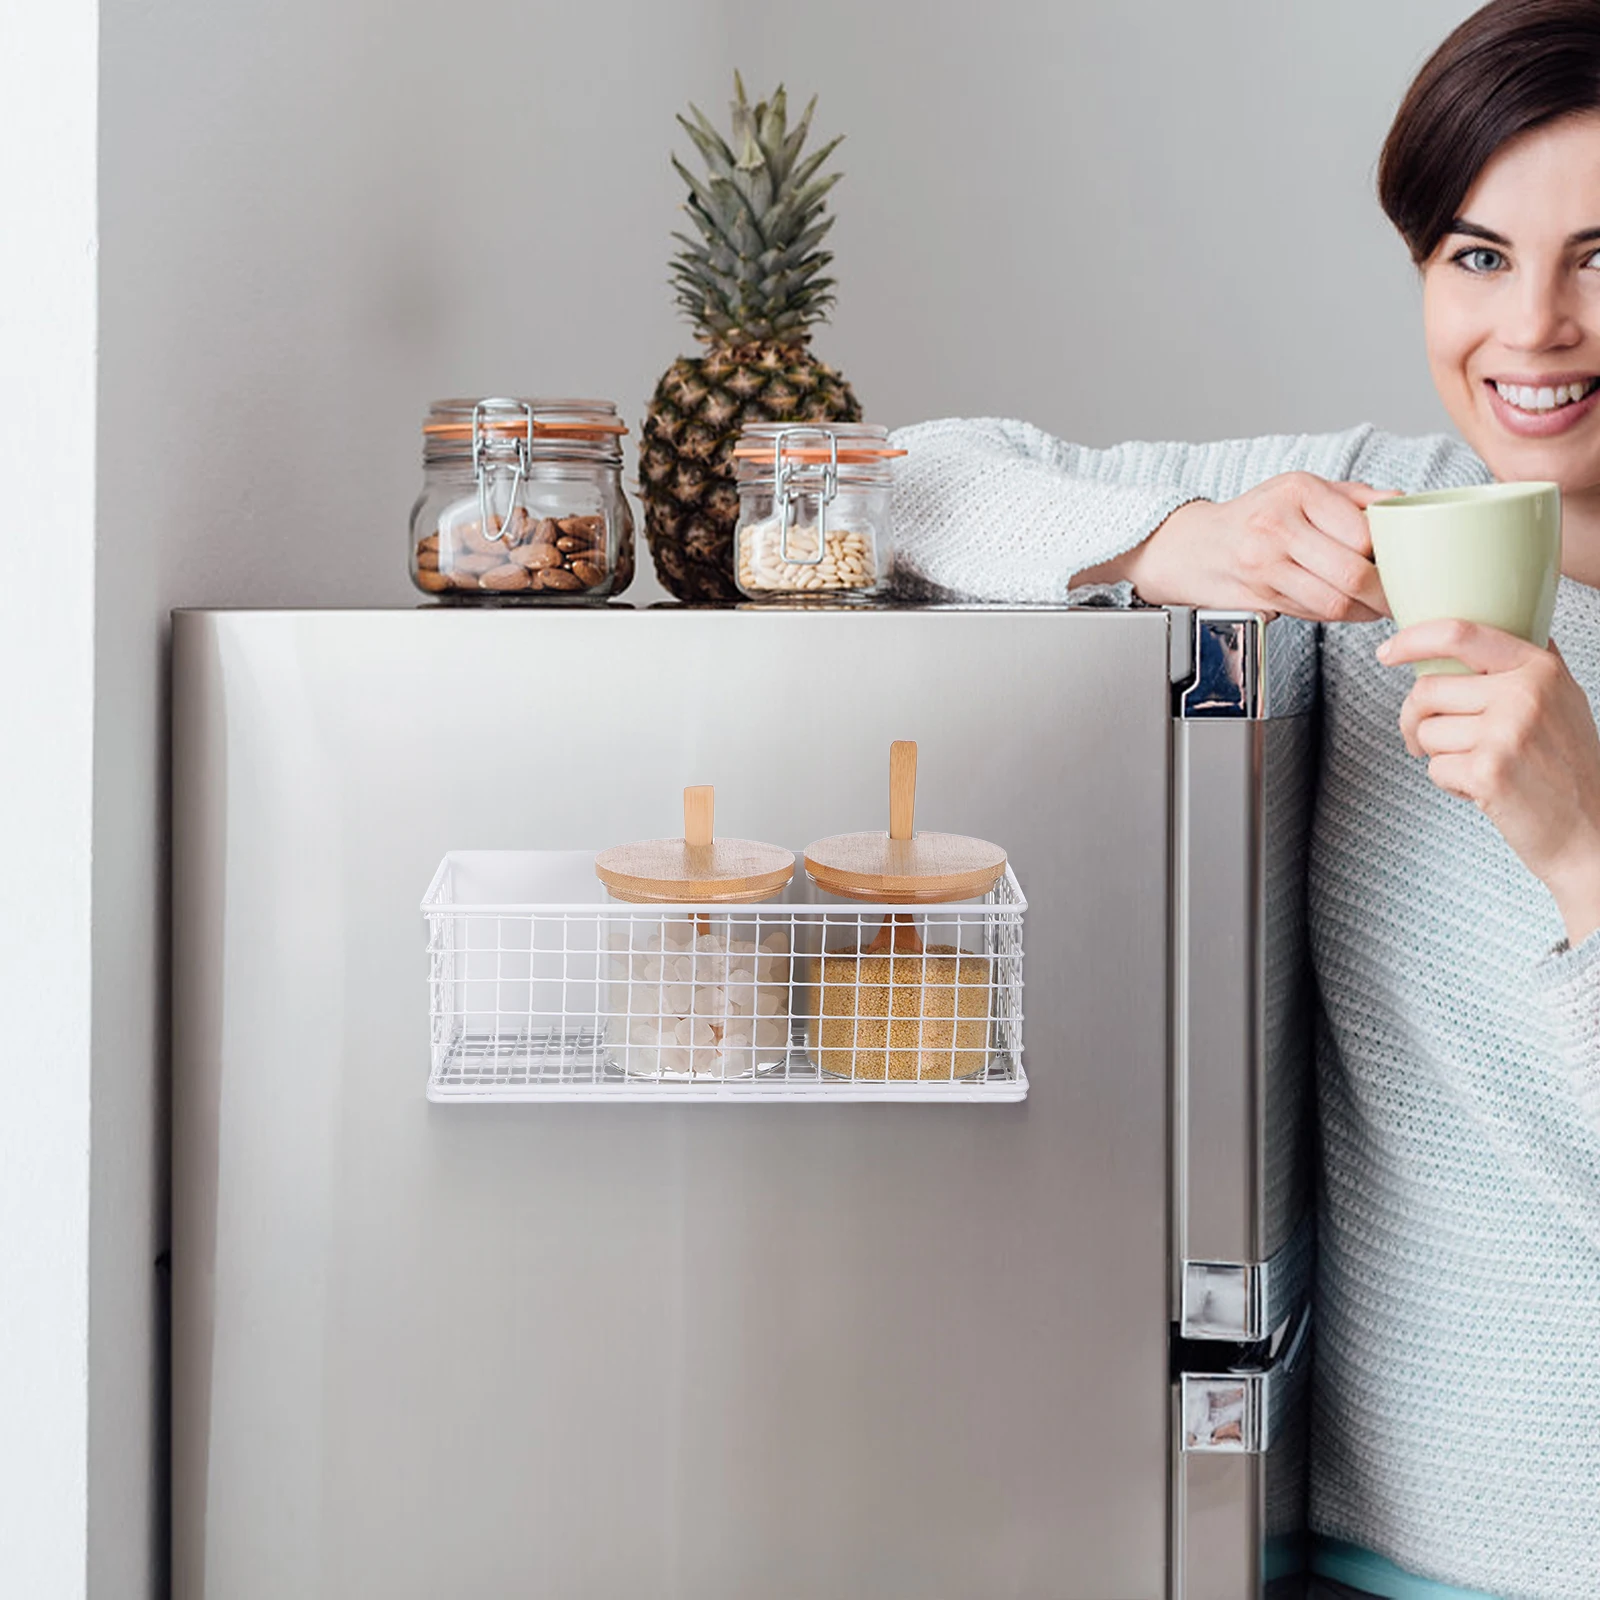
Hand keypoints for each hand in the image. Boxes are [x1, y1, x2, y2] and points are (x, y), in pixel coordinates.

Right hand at [1092, 473, 1391, 621]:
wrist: (1192, 547)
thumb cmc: (1254, 516)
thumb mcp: (1299, 489)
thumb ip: (1352, 496)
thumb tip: (1401, 502)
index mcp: (1296, 491)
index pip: (1362, 531)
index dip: (1389, 552)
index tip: (1402, 559)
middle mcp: (1276, 527)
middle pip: (1351, 572)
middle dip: (1384, 591)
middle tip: (1399, 593)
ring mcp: (1264, 566)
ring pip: (1334, 602)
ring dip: (1365, 610)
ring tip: (1378, 604)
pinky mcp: (1259, 598)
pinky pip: (1313, 614)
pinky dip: (1339, 616)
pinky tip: (1348, 608)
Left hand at [1381, 620, 1599, 945]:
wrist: (1591, 830)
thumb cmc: (1569, 768)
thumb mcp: (1561, 700)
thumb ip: (1523, 665)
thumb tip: (1479, 631)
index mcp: (1539, 668)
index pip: (1459, 634)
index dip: (1411, 640)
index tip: (1388, 652)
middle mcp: (1525, 694)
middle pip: (1426, 690)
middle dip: (1416, 719)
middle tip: (1431, 740)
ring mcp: (1507, 732)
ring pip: (1426, 731)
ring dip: (1438, 755)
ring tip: (1478, 767)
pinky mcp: (1489, 771)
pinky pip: (1434, 769)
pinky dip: (1450, 784)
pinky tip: (1484, 789)